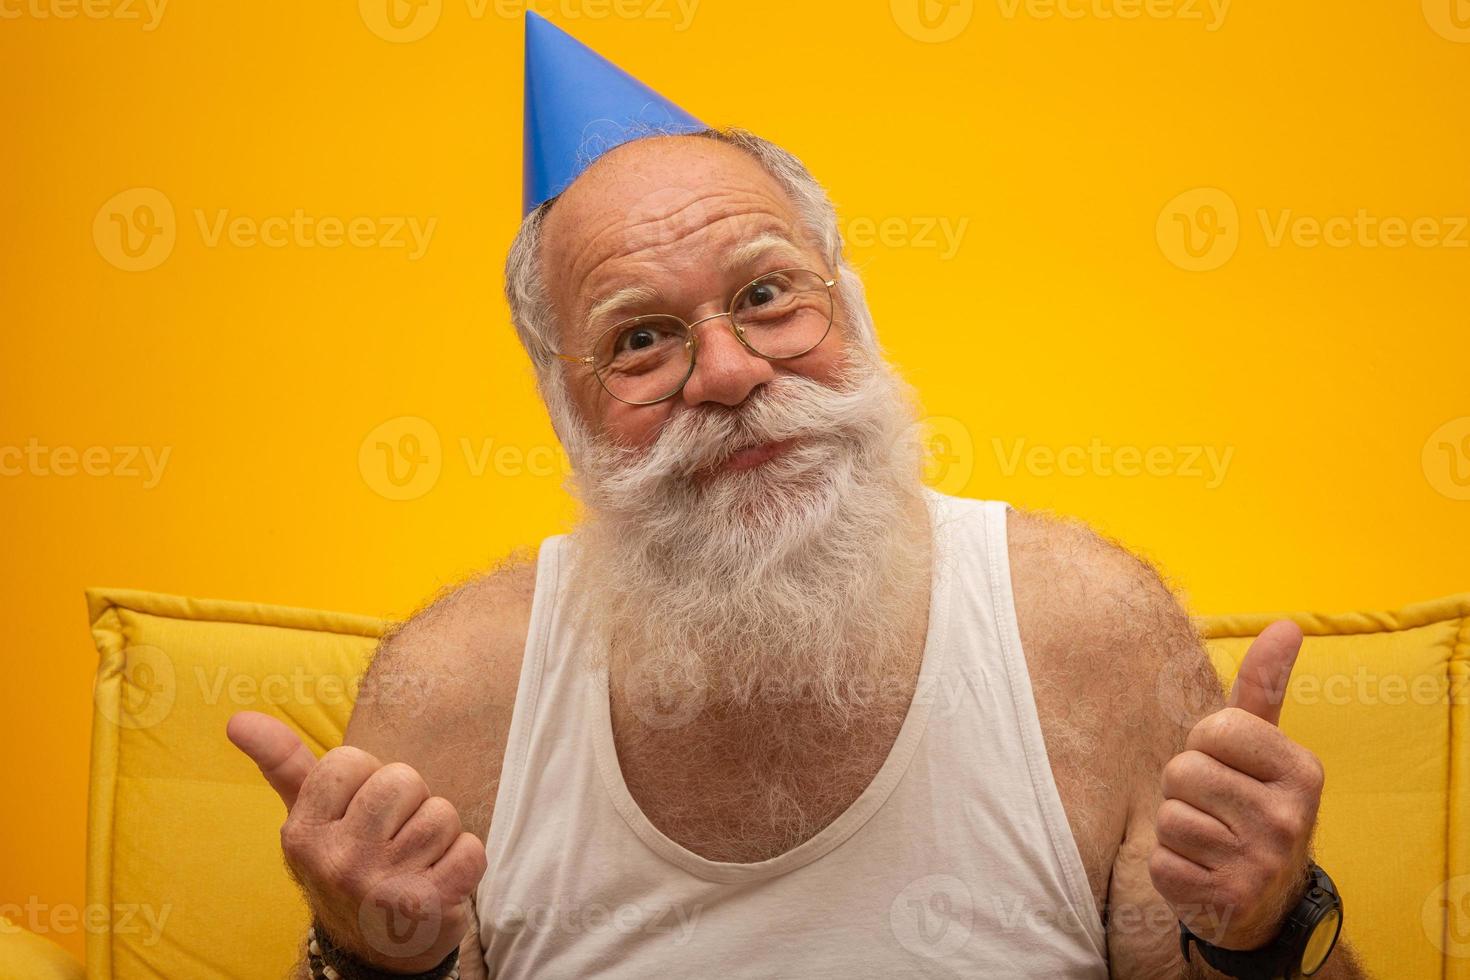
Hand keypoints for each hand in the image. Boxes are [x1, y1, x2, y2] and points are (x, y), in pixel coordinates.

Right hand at [226, 710, 484, 973]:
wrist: (375, 948)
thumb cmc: (347, 862)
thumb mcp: (308, 817)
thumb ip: (282, 763)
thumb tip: (237, 718)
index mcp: (302, 833)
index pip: (351, 760)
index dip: (367, 780)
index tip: (359, 815)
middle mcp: (335, 861)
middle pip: (402, 780)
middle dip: (409, 803)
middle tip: (393, 840)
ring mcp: (378, 886)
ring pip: (441, 814)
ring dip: (440, 836)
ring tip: (415, 862)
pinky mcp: (424, 907)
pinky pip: (471, 850)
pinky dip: (466, 862)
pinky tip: (440, 882)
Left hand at [1149, 619, 1324, 949]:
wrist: (1266, 900)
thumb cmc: (1252, 804)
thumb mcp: (1264, 747)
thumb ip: (1266, 687)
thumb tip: (1286, 625)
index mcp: (1303, 771)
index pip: (1214, 728)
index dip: (1207, 745)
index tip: (1229, 767)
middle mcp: (1289, 818)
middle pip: (1184, 771)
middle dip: (1186, 787)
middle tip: (1216, 809)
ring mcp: (1260, 863)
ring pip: (1169, 816)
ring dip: (1176, 827)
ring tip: (1209, 840)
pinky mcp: (1225, 899)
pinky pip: (1161, 861)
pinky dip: (1170, 867)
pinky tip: (1201, 872)